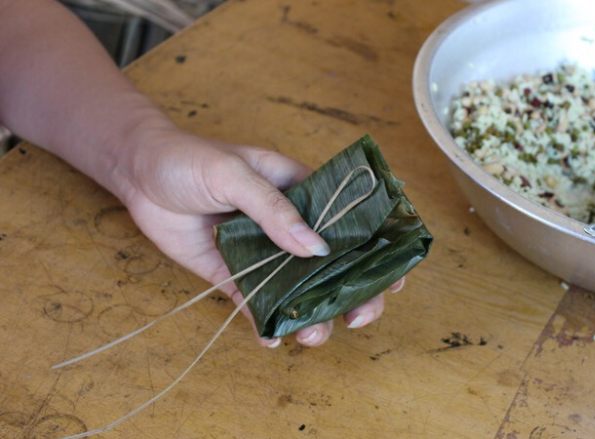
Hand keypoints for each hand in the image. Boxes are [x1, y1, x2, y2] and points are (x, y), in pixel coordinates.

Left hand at [117, 126, 403, 346]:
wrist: (139, 172)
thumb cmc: (190, 158)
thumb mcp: (235, 174)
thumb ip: (274, 210)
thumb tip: (317, 250)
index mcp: (304, 194)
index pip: (354, 222)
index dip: (379, 250)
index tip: (392, 279)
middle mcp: (291, 228)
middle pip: (336, 267)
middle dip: (355, 295)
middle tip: (356, 318)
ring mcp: (264, 255)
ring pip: (301, 292)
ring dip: (314, 317)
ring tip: (310, 337)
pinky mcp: (234, 276)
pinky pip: (257, 305)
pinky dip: (268, 325)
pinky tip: (272, 340)